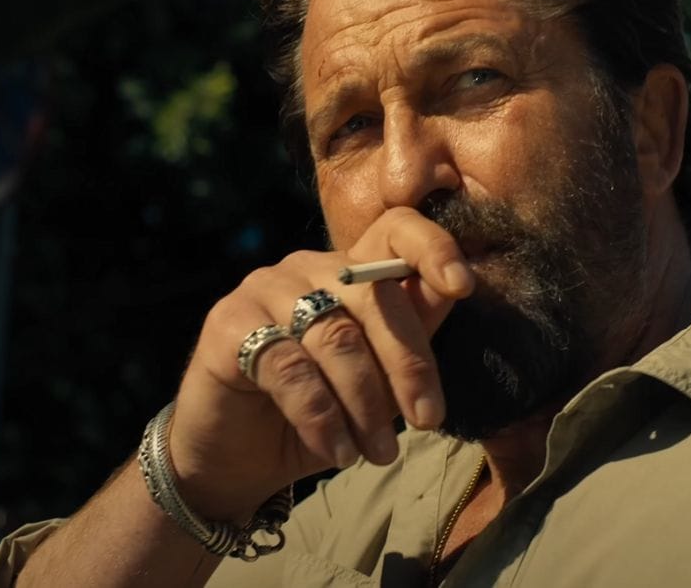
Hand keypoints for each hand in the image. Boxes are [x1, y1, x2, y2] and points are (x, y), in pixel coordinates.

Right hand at [164, 207, 474, 520]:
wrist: (236, 459)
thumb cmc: (320, 416)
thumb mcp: (378, 383)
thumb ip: (411, 337)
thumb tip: (454, 293)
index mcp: (352, 270)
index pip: (396, 230)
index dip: (433, 248)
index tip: (463, 286)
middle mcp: (308, 267)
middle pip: (374, 294)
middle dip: (409, 363)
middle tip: (428, 419)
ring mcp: (264, 288)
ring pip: (335, 337)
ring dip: (365, 404)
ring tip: (380, 454)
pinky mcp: (227, 323)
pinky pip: (290, 368)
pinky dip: (321, 417)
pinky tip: (338, 453)